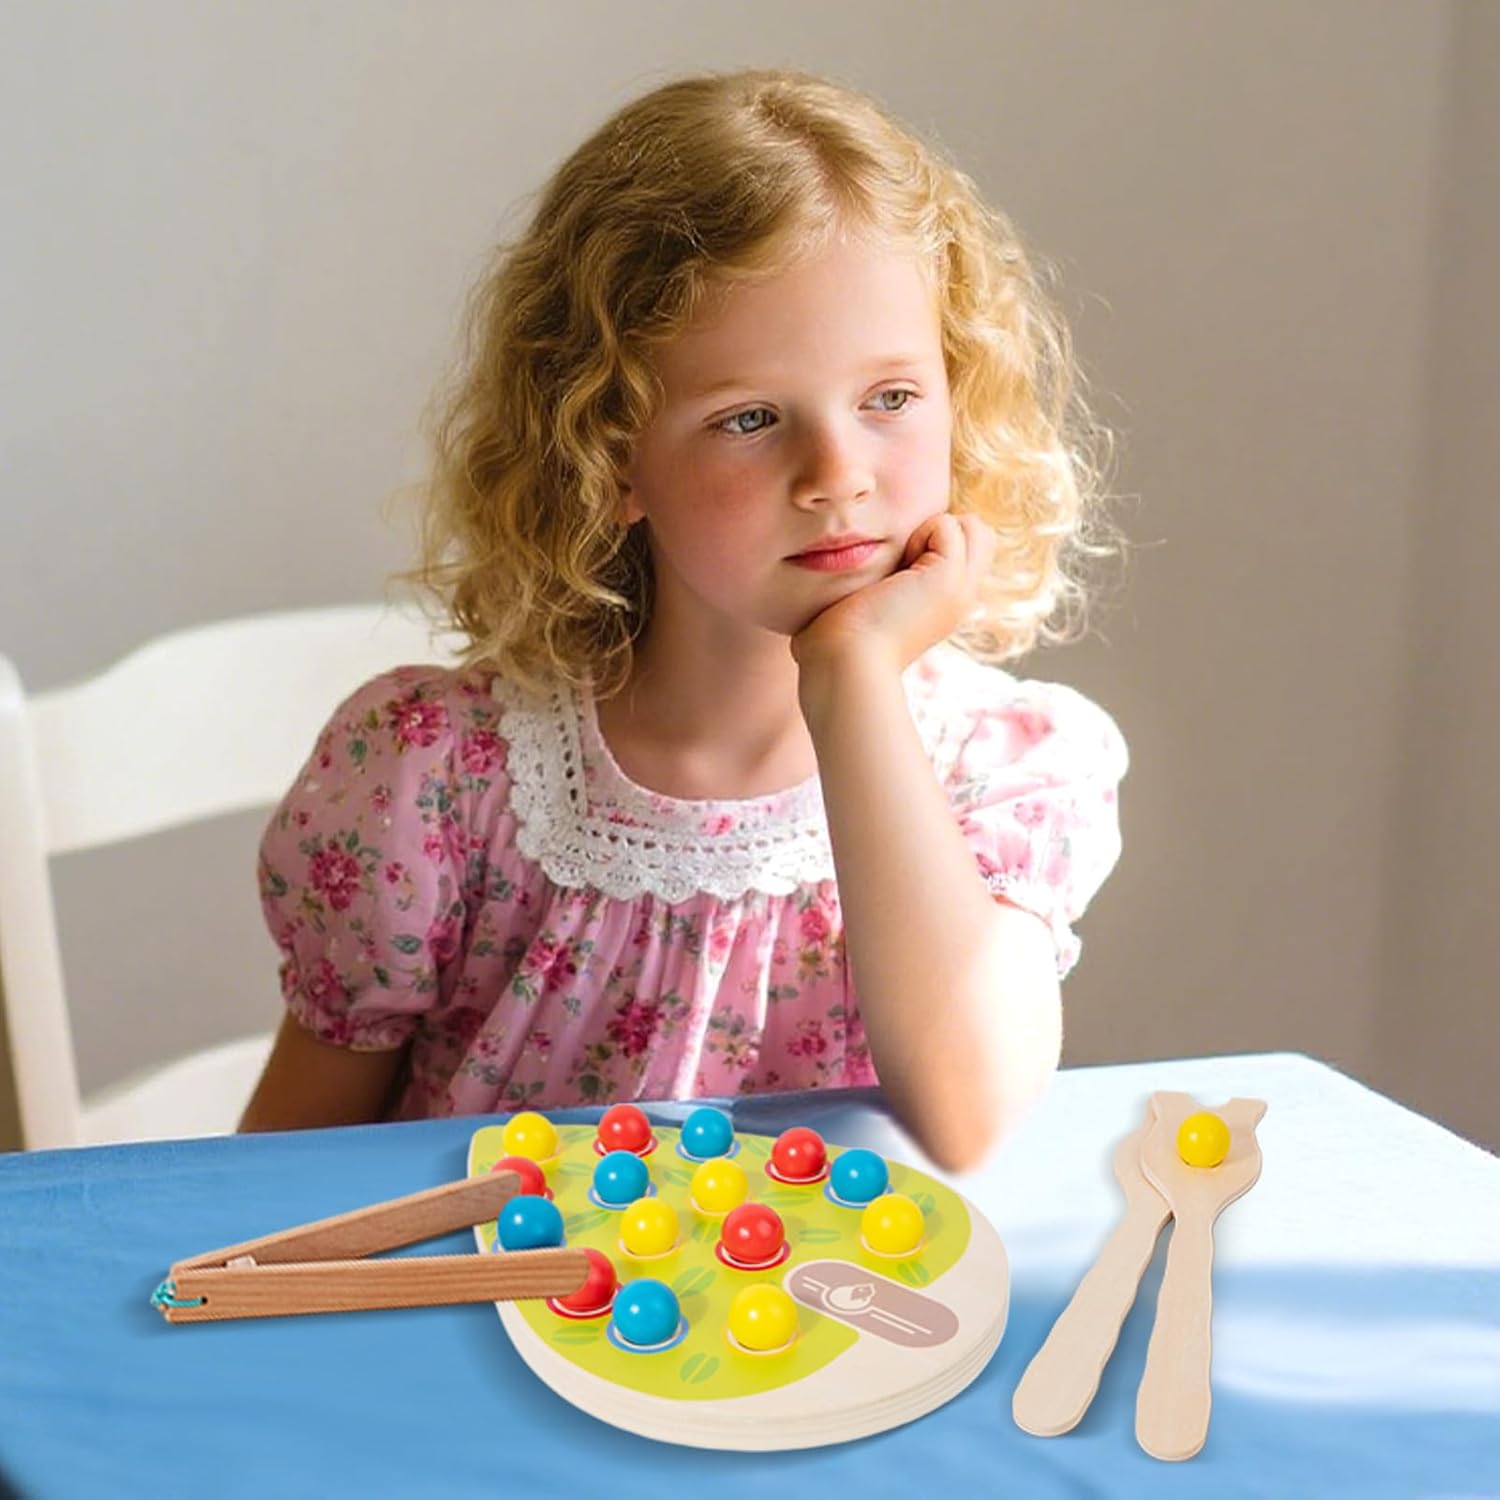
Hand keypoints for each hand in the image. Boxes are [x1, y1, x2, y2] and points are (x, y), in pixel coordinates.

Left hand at [790, 511, 997, 682]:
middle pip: (978, 536)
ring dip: (932, 529)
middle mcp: (960, 598)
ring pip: (971, 527)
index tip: (896, 570)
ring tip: (901, 564)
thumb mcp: (863, 608)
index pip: (962, 550)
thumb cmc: (837, 642)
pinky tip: (898, 567)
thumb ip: (877, 584)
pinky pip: (950, 524)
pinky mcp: (949, 577)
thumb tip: (868, 571)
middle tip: (901, 560)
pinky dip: (922, 530)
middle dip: (942, 530)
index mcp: (942, 605)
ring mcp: (960, 589)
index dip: (932, 541)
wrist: (845, 664)